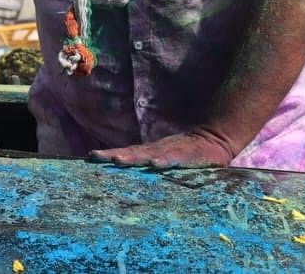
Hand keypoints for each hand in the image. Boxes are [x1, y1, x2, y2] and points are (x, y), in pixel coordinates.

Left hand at [89, 128, 235, 169]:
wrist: (214, 138)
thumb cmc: (187, 152)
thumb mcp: (165, 156)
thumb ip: (150, 161)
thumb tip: (127, 166)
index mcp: (151, 151)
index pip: (126, 152)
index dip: (109, 154)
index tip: (90, 156)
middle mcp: (157, 149)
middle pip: (131, 152)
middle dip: (113, 155)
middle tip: (95, 156)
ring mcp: (171, 151)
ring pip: (149, 154)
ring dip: (133, 158)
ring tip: (118, 161)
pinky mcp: (188, 155)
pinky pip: (175, 159)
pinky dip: (165, 161)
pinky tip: (155, 165)